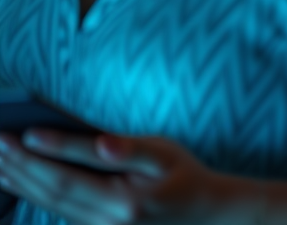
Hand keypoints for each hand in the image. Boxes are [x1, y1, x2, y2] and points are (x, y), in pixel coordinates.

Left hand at [0, 128, 237, 223]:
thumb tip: (101, 143)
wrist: (204, 216)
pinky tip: (22, 179)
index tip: (18, 134)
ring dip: (21, 181)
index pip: (69, 177)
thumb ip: (129, 150)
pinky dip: (36, 192)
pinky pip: (58, 211)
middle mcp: (104, 223)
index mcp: (122, 203)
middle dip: (20, 167)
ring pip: (50, 205)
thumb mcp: (164, 154)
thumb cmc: (185, 177)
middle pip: (51, 194)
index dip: (42, 155)